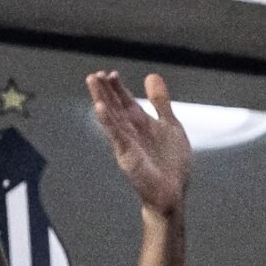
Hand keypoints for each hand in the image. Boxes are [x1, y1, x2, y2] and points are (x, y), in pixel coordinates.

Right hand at [86, 71, 190, 218]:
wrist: (173, 192)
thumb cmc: (172, 163)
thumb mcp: (171, 125)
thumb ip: (160, 102)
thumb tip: (151, 76)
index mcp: (140, 123)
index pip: (125, 101)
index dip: (117, 87)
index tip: (110, 73)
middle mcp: (130, 131)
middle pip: (114, 106)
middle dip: (104, 90)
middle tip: (95, 74)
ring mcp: (126, 142)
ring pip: (111, 117)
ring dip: (101, 99)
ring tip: (92, 83)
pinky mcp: (127, 154)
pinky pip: (115, 135)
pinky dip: (107, 121)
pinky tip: (99, 107)